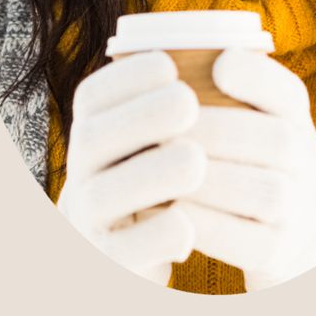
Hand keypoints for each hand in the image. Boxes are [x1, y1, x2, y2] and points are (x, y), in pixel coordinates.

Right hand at [57, 50, 205, 284]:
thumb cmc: (161, 166)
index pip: (93, 95)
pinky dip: (156, 235)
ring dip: (151, 173)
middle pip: (95, 138)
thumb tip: (234, 54)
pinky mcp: (109, 261)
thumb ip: (178, 95)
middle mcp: (81, 171)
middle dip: (142, 116)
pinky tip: (188, 227)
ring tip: (194, 162)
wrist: (132, 245)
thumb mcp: (156, 129)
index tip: (168, 64)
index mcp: (93, 129)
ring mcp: (90, 217)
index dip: (126, 76)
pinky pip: (126, 249)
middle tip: (187, 103)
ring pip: (106, 194)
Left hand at [178, 50, 315, 290]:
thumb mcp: (259, 112)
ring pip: (258, 191)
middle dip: (214, 130)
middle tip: (161, 125)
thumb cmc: (256, 154)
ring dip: (204, 178)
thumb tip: (155, 44)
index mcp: (296, 116)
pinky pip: (244, 238)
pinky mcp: (278, 250)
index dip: (258, 75)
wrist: (303, 225)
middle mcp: (307, 160)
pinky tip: (169, 207)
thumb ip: (228, 80)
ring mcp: (297, 207)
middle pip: (274, 141)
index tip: (218, 63)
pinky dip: (204, 223)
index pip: (289, 91)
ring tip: (159, 167)